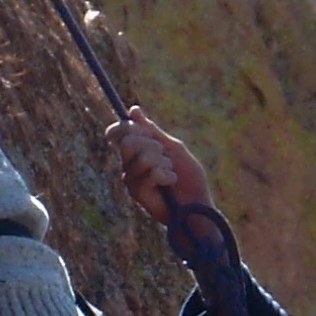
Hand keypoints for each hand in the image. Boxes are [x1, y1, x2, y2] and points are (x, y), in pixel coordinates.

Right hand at [107, 104, 212, 227]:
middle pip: (128, 141)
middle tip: (166, 158)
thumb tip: (133, 110)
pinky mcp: (137, 193)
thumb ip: (153, 132)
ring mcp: (131, 179)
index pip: (118, 133)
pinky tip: (170, 184)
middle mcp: (129, 165)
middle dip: (154, 146)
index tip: (141, 128)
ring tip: (171, 173)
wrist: (197, 205)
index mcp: (136, 152)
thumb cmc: (188, 178)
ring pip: (143, 157)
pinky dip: (167, 175)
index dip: (125, 127)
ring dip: (165, 163)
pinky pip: (152, 173)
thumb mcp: (173, 148)